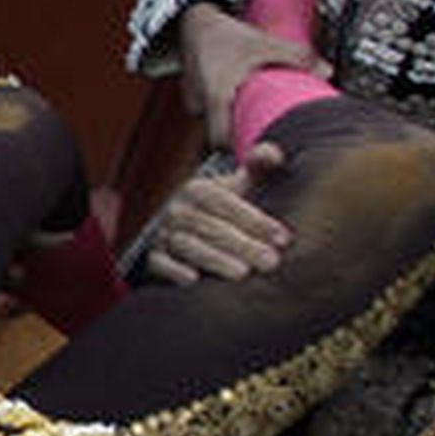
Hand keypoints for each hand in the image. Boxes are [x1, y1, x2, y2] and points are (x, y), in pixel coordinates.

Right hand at [144, 143, 290, 283]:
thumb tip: (275, 154)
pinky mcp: (151, 257)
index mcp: (197, 189)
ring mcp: (162, 233)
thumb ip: (256, 167)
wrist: (175, 228)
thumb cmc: (217, 209)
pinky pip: (158, 263)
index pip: (227, 203)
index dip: (255, 220)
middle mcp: (176, 210)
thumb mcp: (234, 185)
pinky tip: (193, 281)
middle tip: (272, 262)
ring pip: (188, 246)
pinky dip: (172, 271)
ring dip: (215, 260)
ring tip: (243, 274)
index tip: (283, 238)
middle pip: (211, 227)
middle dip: (243, 245)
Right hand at [178, 2, 327, 149]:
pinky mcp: (193, 96)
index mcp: (217, 96)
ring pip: (216, 122)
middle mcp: (201, 104)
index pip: (221, 140)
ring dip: (232, 119)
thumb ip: (297, 56)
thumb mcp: (265, 42)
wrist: (195, 21)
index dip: (239, 147)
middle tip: (263, 127)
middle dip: (242, 133)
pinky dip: (223, 109)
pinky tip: (235, 97)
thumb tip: (327, 72)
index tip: (257, 145)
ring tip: (250, 109)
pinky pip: (209, 111)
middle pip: (222, 134)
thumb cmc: (227, 34)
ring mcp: (194, 102)